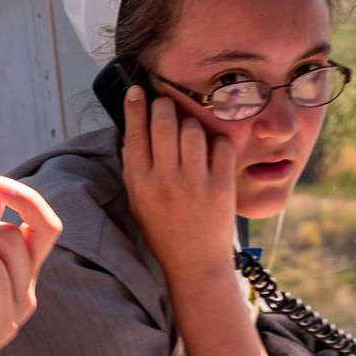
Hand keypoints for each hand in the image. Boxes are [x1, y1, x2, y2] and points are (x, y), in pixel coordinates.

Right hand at [119, 86, 237, 280]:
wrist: (195, 265)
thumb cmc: (164, 232)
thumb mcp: (139, 201)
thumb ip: (135, 167)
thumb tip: (133, 129)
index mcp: (140, 183)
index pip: (135, 133)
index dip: (136, 106)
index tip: (138, 90)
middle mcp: (165, 180)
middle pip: (164, 121)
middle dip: (166, 106)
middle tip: (168, 106)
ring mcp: (194, 183)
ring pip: (193, 129)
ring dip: (192, 124)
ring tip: (191, 134)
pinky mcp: (221, 187)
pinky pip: (221, 145)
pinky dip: (218, 142)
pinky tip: (213, 150)